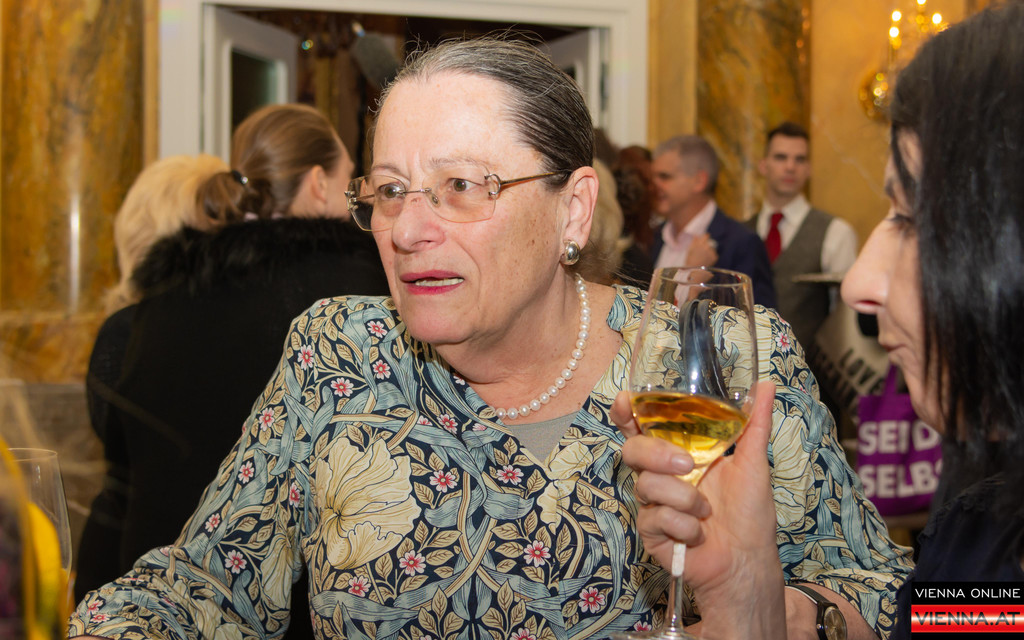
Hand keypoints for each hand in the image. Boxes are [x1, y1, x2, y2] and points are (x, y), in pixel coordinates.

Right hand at [614, 381, 786, 636]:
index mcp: (679, 452)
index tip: (625, 401)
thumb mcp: (754, 463)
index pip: (643, 426)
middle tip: (688, 466)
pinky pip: (654, 517)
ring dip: (683, 498)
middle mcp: (662, 474)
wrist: (748, 560)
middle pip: (633, 450)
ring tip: (706, 512)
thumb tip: (768, 384)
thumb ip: (755, 423)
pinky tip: (699, 534)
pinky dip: (683, 526)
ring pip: (645, 485)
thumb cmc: (750, 514)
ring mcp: (653, 503)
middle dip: (657, 454)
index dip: (627, 412)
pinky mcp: (651, 531)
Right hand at [684, 233, 717, 268]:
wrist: (695, 271)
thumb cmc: (691, 261)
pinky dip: (710, 257)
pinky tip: (706, 261)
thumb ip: (694, 241)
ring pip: (711, 249)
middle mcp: (706, 247)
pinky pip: (713, 255)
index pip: (706, 236)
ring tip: (703, 258)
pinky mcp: (714, 257)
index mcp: (700, 244)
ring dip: (708, 251)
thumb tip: (696, 235)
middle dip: (706, 246)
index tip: (706, 237)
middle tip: (702, 252)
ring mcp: (711, 252)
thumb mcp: (690, 250)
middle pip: (708, 243)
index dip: (706, 236)